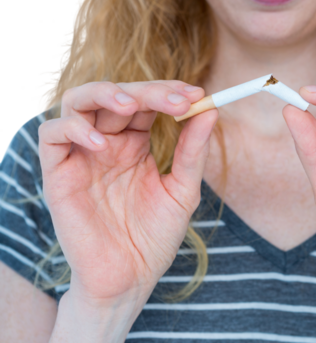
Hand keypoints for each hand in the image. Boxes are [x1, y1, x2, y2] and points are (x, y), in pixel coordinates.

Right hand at [39, 80, 218, 304]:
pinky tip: (100, 142)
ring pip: (78, 102)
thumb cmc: (156, 236)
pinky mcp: (58, 174)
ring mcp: (81, 156)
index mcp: (135, 144)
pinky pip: (51, 135)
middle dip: (148, 91)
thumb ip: (192, 151)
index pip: (146, 102)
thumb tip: (210, 111)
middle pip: (117, 95)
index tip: (197, 95)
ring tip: (132, 105)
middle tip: (178, 100)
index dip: (168, 92)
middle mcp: (107, 143)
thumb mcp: (182, 190)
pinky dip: (72, 129)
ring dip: (104, 94)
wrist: (130, 277)